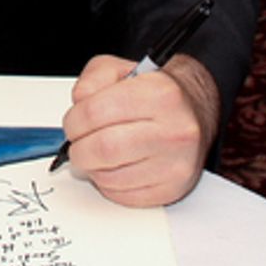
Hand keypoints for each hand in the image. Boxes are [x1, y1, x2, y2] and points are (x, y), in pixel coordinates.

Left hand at [60, 52, 219, 206]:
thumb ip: (92, 80)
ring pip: (111, 177)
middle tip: (77, 145)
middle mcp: (174, 130)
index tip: (71, 125)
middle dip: (79, 150)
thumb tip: (78, 104)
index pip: (96, 112)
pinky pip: (124, 196)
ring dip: (92, 168)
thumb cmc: (154, 93)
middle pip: (104, 149)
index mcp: (159, 94)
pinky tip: (114, 167)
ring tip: (96, 155)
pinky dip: (108, 185)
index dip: (73, 122)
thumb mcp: (119, 69)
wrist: (194, 112)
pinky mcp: (174, 189)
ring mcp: (176, 163)